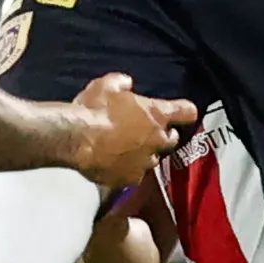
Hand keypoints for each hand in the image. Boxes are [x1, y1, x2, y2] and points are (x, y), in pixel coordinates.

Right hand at [67, 72, 195, 188]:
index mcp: (157, 114)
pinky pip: (134, 175)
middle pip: (172, 139)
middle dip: (163, 135)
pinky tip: (114, 163)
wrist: (77, 140)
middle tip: (146, 130)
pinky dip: (128, 169)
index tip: (184, 111)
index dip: (185, 110)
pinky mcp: (130, 179)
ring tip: (126, 148)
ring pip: (153, 159)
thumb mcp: (107, 85)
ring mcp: (145, 162)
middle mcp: (156, 139)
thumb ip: (121, 83)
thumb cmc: (94, 109)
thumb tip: (126, 83)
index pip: (186, 111)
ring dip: (145, 153)